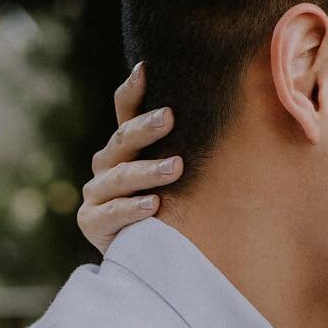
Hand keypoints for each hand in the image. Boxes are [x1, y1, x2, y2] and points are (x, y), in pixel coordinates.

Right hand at [76, 62, 181, 253]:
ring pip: (119, 176)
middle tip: (171, 117)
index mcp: (126, 147)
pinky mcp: (91, 222)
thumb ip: (193, 148)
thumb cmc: (175, 210)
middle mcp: (107, 164)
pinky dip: (131, 209)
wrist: (149, 259)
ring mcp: (97, 193)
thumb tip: (235, 110)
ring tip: (175, 168)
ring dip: (147, 171)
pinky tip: (153, 206)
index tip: (146, 68)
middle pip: (123, 139)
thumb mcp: (184, 177)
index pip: (125, 111)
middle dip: (146, 128)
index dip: (132, 90)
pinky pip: (110, 213)